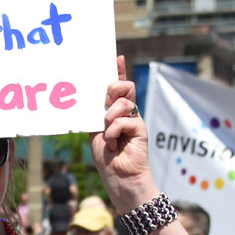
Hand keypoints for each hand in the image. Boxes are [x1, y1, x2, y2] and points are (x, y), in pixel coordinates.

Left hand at [90, 56, 154, 209]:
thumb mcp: (95, 132)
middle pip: (125, 87)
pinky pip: (126, 119)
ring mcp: (134, 120)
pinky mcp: (141, 129)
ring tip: (108, 134)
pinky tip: (114, 143)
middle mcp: (126, 113)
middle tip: (107, 98)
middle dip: (114, 87)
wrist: (119, 178)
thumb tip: (93, 98)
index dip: (118, 71)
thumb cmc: (106, 158)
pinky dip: (114, 131)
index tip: (116, 57)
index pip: (118, 88)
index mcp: (114, 112)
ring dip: (110, 117)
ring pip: (124, 102)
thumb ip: (96, 115)